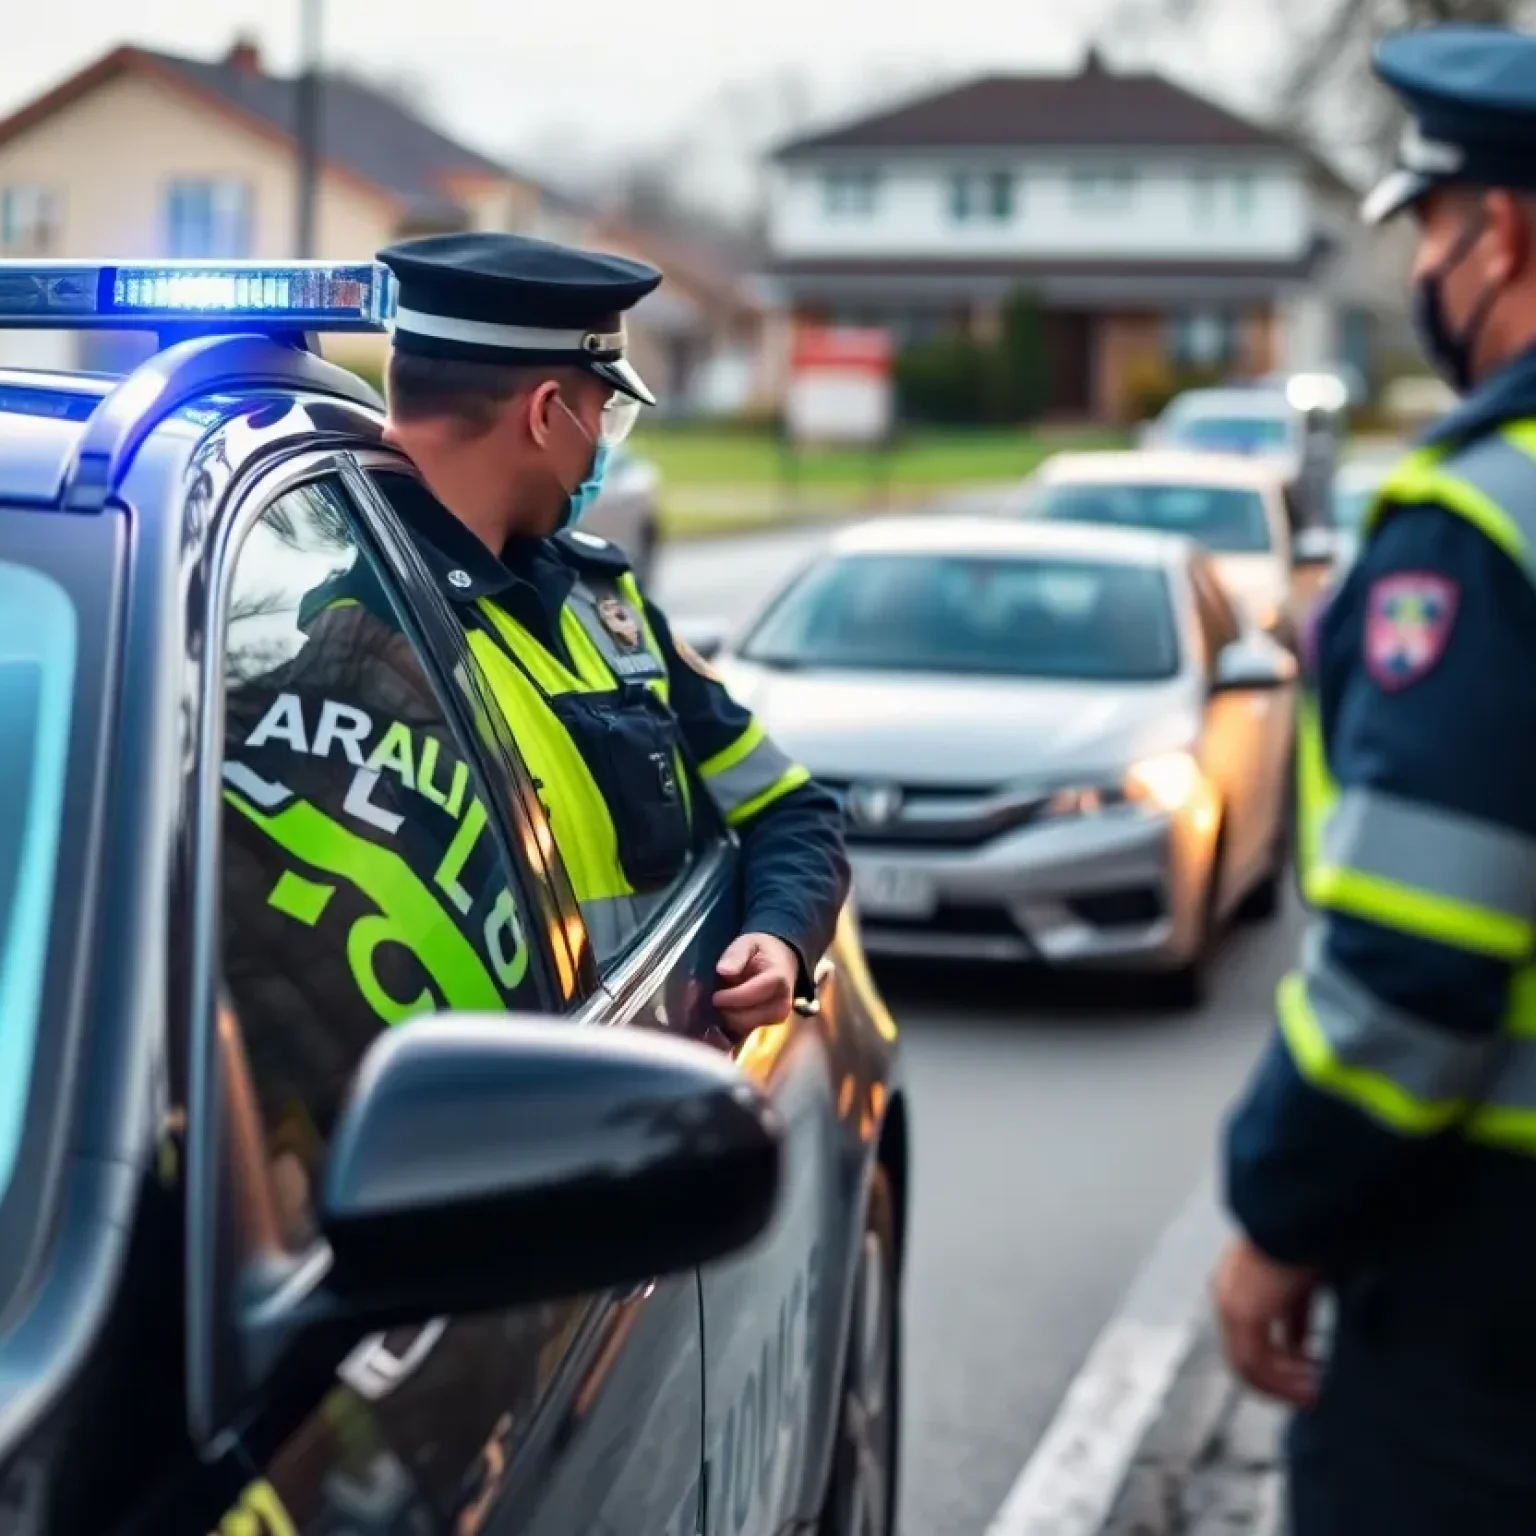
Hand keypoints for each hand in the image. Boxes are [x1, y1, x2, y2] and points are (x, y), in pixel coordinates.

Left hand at [713, 933, 799, 1035]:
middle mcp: (782, 1003)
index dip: (730, 998)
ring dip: (728, 1017)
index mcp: (778, 979)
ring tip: (724, 1000)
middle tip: (716, 998)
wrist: (782, 961)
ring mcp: (778, 1017)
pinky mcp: (770, 1025)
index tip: (715, 996)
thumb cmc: (762, 951)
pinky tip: (727, 1009)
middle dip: (727, 1010)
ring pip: (744, 1028)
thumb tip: (724, 971)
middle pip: (747, 1018)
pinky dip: (732, 1023)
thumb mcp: (747, 943)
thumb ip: (736, 954)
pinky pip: (745, 1031)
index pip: (751, 995)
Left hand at [1213, 1234, 1321, 1407]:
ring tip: (1316, 1394)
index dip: (1283, 1360)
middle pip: (1249, 1354)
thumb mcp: (1302, 1280)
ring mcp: (1232, 1305)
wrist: (1301, 1213)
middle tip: (1317, 1391)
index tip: (1314, 1374)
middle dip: (1285, 1377)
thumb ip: (1296, 1312)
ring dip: (1285, 1384)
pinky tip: (1311, 1390)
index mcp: (1240, 1284)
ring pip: (1250, 1365)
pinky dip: (1282, 1384)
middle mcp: (1229, 1295)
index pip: (1253, 1335)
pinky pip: (1254, 1365)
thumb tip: (1302, 1343)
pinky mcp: (1242, 1313)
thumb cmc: (1308, 1237)